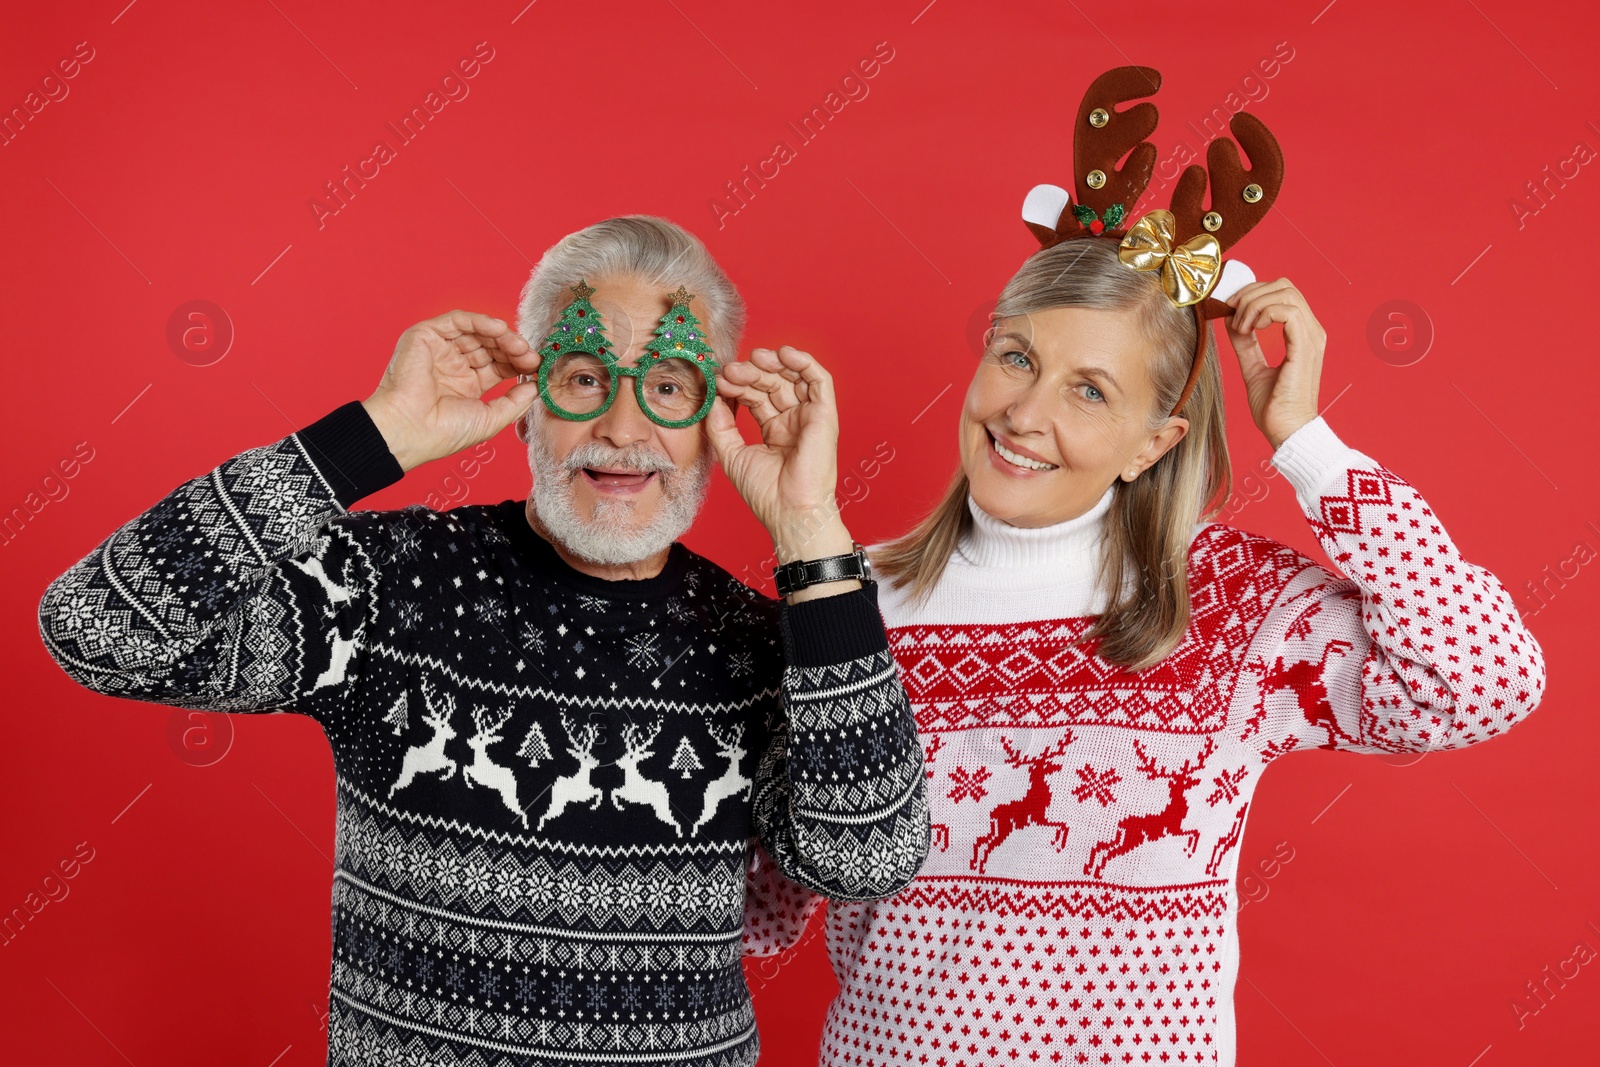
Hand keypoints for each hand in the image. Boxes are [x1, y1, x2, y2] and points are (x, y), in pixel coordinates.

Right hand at [361, 310, 541, 471]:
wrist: (410, 431)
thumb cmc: (444, 432)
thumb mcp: (491, 418)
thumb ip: (516, 401)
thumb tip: (537, 387)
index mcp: (467, 384)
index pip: (499, 365)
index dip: (519, 363)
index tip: (537, 367)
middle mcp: (453, 365)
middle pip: (491, 346)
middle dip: (514, 349)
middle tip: (531, 356)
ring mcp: (439, 350)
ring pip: (477, 332)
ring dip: (502, 336)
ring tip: (519, 346)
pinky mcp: (425, 336)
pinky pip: (457, 321)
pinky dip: (480, 321)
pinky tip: (499, 329)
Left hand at [706, 346, 855, 569]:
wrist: (789, 511)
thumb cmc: (765, 493)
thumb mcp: (731, 454)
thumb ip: (720, 425)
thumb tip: (712, 397)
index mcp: (774, 430)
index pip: (755, 395)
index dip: (737, 384)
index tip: (718, 380)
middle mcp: (793, 420)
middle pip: (771, 383)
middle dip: (750, 372)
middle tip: (729, 370)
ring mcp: (810, 417)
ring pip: (794, 376)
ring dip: (773, 363)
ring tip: (753, 358)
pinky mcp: (825, 415)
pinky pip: (819, 380)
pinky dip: (804, 362)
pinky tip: (783, 354)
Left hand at [1222, 278, 1324, 450]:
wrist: (1286, 431)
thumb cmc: (1274, 407)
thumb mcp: (1252, 366)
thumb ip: (1245, 342)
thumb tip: (1231, 319)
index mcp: (1302, 334)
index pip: (1282, 292)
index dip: (1253, 293)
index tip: (1230, 308)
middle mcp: (1311, 331)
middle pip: (1284, 285)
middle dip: (1252, 292)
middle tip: (1231, 311)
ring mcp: (1311, 337)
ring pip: (1285, 293)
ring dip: (1254, 304)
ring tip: (1240, 327)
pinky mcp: (1305, 347)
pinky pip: (1287, 311)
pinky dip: (1262, 314)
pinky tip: (1250, 330)